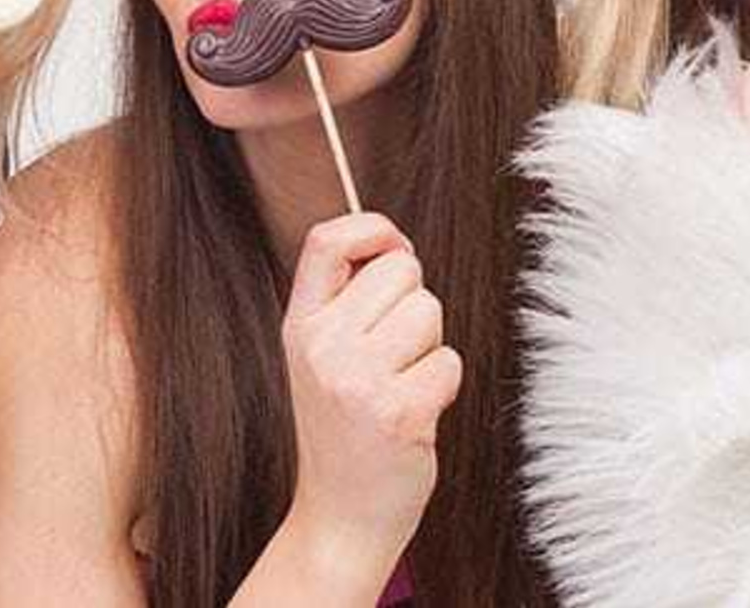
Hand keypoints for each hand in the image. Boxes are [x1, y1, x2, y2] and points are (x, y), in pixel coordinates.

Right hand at [280, 212, 461, 572]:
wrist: (338, 518)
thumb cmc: (343, 430)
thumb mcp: (320, 357)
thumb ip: (347, 302)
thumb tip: (397, 247)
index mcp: (300, 325)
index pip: (328, 239)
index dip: (373, 230)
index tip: (393, 250)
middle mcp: (322, 347)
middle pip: (401, 271)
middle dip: (414, 304)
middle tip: (396, 353)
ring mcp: (357, 380)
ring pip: (430, 311)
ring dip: (430, 346)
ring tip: (402, 384)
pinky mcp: (399, 413)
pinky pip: (449, 362)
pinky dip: (443, 386)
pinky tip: (415, 414)